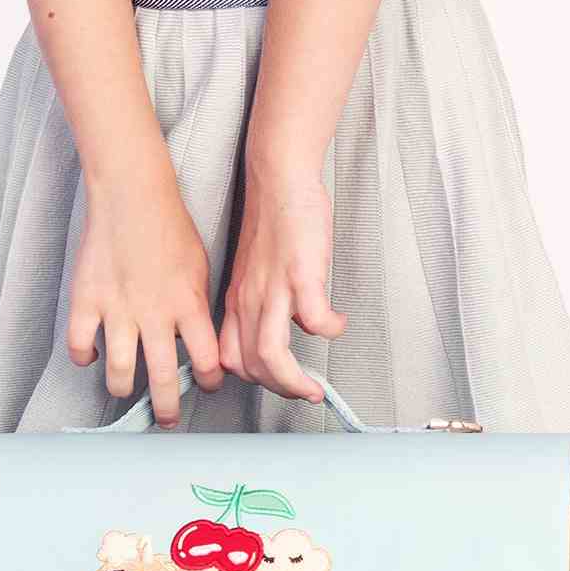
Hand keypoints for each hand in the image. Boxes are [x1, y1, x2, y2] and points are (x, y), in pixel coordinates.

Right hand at [67, 159, 228, 422]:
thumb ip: (198, 308)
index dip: (208, 382)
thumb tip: (199, 341)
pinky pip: (79, 344)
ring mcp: (117, 310)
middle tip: (167, 418)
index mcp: (189, 306)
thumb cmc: (170, 227)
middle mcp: (154, 315)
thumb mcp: (201, 269)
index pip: (206, 362)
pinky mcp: (86, 300)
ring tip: (124, 391)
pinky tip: (91, 357)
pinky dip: (84, 357)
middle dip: (167, 408)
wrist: (132, 195)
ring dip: (123, 389)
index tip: (205, 386)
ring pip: (118, 371)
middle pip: (162, 379)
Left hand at [220, 156, 346, 402]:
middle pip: (251, 366)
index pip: (230, 357)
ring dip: (295, 382)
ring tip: (316, 388)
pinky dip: (329, 331)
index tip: (277, 384)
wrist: (279, 178)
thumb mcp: (255, 270)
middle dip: (280, 389)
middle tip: (306, 392)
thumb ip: (263, 301)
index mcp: (238, 301)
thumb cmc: (274, 220)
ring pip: (272, 356)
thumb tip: (286, 327)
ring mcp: (274, 289)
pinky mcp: (300, 273)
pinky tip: (338, 323)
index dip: (253, 379)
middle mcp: (250, 300)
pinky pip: (313, 320)